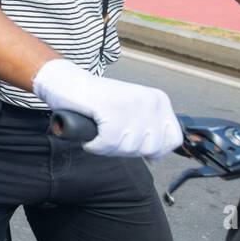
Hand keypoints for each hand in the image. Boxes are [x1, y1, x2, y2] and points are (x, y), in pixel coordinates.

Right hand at [33, 58, 181, 156]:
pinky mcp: (111, 108)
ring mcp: (131, 104)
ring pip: (128, 148)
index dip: (152, 151)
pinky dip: (95, 146)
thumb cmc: (96, 101)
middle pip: (149, 148)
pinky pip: (108, 143)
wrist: (67, 82)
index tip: (131, 143)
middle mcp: (149, 100)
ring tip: (98, 133)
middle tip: (109, 137)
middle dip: (125, 150)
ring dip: (107, 148)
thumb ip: (148, 131)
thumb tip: (156, 157)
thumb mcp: (132, 112)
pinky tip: (90, 137)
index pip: (172, 139)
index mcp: (159, 100)